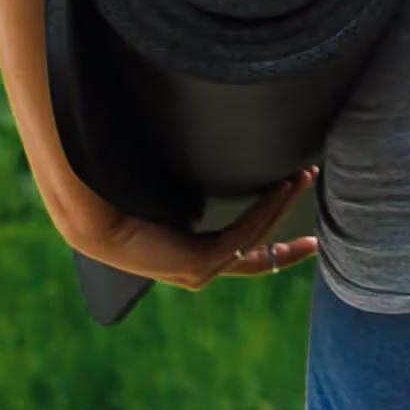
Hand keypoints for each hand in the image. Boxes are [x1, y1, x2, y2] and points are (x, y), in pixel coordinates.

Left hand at [52, 165, 320, 291]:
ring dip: (281, 207)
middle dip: (290, 244)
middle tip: (319, 226)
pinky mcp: (197, 265)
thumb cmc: (117, 193)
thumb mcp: (163, 186)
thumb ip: (186, 177)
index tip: (302, 237)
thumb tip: (202, 137)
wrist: (90, 212)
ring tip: (304, 175)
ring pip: (254, 240)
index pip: (241, 254)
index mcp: (188, 254)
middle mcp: (196, 269)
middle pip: (257, 259)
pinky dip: (265, 211)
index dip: (273, 244)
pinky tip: (282, 186)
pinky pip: (242, 235)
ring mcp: (198, 271)